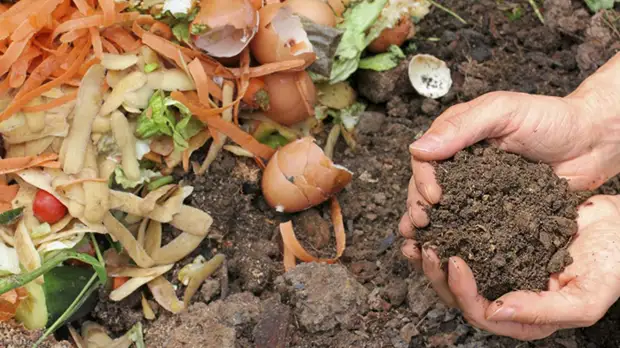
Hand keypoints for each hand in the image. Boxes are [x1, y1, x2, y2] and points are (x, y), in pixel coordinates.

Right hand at [400, 88, 619, 252]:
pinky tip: (448, 252)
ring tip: (421, 245)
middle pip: (427, 187)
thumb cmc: (551, 119)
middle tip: (422, 225)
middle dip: (419, 206)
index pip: (425, 159)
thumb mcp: (503, 112)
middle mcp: (461, 165)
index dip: (422, 179)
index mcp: (456, 138)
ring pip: (444, 209)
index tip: (433, 197)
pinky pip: (471, 224)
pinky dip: (457, 238)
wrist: (593, 142)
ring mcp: (477, 190)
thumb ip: (462, 127)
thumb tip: (417, 149)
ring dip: (430, 227)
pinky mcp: (495, 211)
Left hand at [407, 195, 619, 339]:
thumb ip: (544, 311)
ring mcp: (500, 267)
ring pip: (454, 270)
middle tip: (424, 247)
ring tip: (416, 236)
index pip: (481, 313)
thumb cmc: (612, 263)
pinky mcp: (496, 241)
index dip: (462, 292)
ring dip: (431, 256)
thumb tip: (496, 311)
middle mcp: (506, 293)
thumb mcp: (586, 296)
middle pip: (459, 295)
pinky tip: (434, 219)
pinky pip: (464, 240)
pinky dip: (446, 232)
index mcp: (524, 315)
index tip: (454, 261)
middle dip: (436, 274)